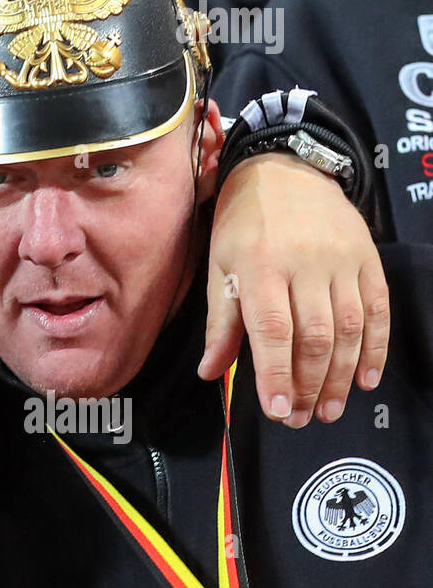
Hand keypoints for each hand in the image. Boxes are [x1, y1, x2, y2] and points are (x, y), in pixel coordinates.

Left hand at [200, 153, 388, 427]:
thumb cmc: (241, 223)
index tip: (277, 411)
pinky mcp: (367, 259)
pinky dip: (375, 348)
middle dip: (308, 385)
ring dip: (340, 376)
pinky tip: (365, 380)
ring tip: (328, 410)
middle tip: (300, 418)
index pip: (272, 330)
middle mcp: (304, 264)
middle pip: (314, 336)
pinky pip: (377, 310)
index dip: (276, 374)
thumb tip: (209, 373)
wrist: (285, 169)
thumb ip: (220, 322)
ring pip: (348, 329)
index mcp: (259, 266)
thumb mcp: (219, 266)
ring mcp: (341, 261)